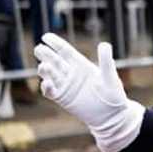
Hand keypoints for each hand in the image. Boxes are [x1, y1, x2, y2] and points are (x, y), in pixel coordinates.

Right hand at [34, 34, 143, 151]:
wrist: (111, 115)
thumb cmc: (113, 95)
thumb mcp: (110, 77)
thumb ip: (105, 61)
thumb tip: (104, 44)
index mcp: (81, 65)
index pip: (65, 51)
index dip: (55, 43)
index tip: (45, 36)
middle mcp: (71, 73)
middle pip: (54, 60)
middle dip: (46, 54)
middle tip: (39, 48)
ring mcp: (65, 86)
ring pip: (50, 74)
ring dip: (45, 70)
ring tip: (44, 66)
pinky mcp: (62, 98)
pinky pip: (50, 91)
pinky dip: (46, 87)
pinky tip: (47, 83)